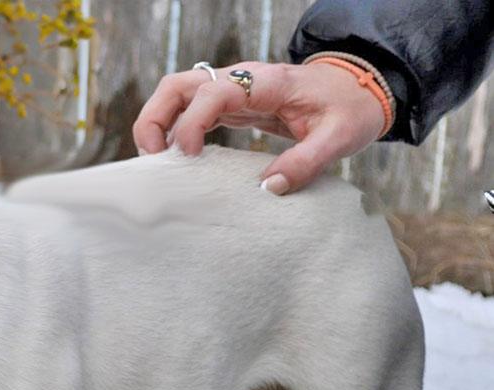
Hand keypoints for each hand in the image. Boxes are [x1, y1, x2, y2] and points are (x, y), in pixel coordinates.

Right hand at [133, 61, 386, 194]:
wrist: (357, 90)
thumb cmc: (349, 110)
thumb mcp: (339, 138)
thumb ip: (306, 163)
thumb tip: (268, 188)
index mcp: (265, 82)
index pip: (211, 92)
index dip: (191, 122)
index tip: (189, 155)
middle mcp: (239, 80)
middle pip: (177, 85)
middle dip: (154, 119)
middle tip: (153, 159)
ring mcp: (230, 91)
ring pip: (175, 95)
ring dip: (156, 124)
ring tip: (157, 162)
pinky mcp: (228, 106)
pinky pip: (188, 111)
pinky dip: (172, 132)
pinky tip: (175, 160)